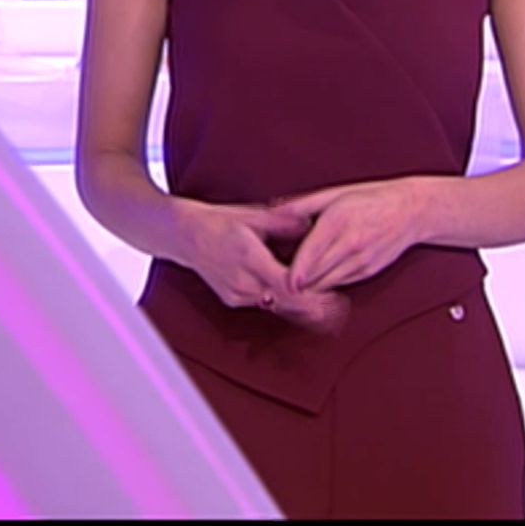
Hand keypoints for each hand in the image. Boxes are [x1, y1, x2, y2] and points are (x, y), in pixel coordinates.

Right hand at [174, 199, 351, 334]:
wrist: (186, 235)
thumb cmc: (221, 221)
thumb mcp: (253, 215)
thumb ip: (284, 222)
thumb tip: (311, 222)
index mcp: (249, 257)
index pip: (286, 285)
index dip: (311, 294)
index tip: (333, 296)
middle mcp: (242, 281)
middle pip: (284, 302)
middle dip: (311, 307)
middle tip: (338, 309)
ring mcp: (236, 293)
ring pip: (275, 306)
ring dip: (298, 308)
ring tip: (327, 309)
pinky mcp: (232, 299)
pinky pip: (263, 304)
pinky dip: (282, 304)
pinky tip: (301, 302)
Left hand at [271, 178, 425, 293]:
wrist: (411, 211)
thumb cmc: (369, 198)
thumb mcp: (334, 194)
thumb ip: (301, 205)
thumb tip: (272, 209)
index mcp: (338, 220)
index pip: (310, 255)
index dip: (292, 274)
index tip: (279, 282)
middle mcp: (350, 243)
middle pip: (315, 275)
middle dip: (295, 284)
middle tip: (276, 285)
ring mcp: (361, 260)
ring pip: (326, 284)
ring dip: (309, 288)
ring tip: (292, 286)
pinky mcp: (367, 271)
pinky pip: (339, 283)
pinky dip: (325, 284)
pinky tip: (315, 280)